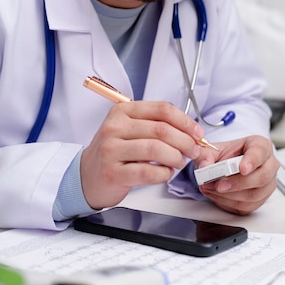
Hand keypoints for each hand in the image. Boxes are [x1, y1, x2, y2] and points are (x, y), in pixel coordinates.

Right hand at [80, 101, 204, 209]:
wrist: (87, 176)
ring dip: (176, 158)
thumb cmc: (114, 152)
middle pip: (161, 129)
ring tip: (178, 163)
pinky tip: (164, 173)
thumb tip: (190, 131)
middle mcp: (115, 127)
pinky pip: (148, 172)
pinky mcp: (113, 173)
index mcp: (122, 111)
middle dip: (185, 141)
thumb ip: (155, 125)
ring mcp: (112, 150)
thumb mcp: (128, 129)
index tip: (197, 133)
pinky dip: (163, 174)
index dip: (185, 121)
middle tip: (193, 151)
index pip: (161, 109)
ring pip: (156, 149)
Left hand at [196, 135, 278, 214]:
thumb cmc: (226, 155)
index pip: (261, 152)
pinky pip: (247, 206)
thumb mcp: (212, 149)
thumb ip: (205, 155)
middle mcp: (269, 165)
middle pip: (261, 177)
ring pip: (254, 195)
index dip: (252, 161)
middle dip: (237, 183)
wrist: (226, 166)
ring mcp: (267, 184)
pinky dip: (228, 202)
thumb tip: (204, 166)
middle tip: (219, 185)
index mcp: (260, 146)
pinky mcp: (260, 199)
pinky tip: (216, 195)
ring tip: (211, 189)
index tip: (242, 169)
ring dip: (229, 195)